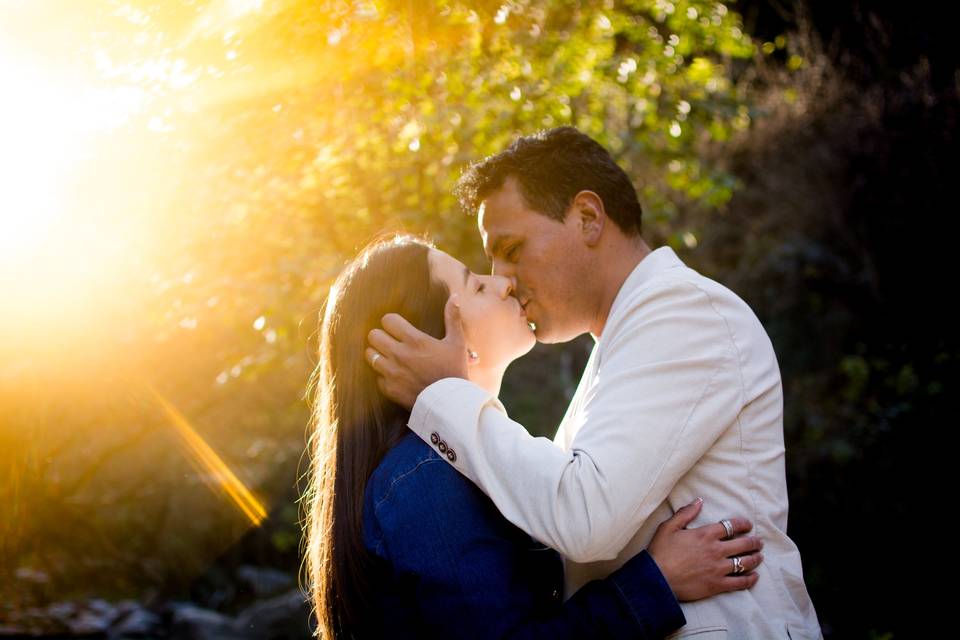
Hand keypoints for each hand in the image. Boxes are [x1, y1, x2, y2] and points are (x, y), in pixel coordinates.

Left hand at [366, 293, 468, 409]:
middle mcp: (400, 354)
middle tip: (388, 340)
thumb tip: (455, 296)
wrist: (450, 404)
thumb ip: (452, 318)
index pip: (387, 320)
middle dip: (380, 336)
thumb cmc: (455, 371)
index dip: (390, 322)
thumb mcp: (457, 343)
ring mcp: (392, 372)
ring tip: (387, 356)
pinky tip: (393, 375)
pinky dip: (382, 376)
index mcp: (415, 340)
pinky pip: (377, 377)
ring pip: (370, 355)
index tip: (396, 326)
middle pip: (373, 336)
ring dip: (377, 354)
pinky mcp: (389, 389)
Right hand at [647, 498, 763, 601]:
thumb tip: (699, 501)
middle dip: (754, 542)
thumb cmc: (660, 552)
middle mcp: (716, 550)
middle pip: (743, 544)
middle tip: (759, 542)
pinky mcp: (717, 585)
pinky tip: (754, 577)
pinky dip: (750, 579)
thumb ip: (685, 513)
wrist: (656, 579)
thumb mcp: (668, 527)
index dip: (743, 524)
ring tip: (760, 556)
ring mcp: (719, 568)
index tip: (748, 525)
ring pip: (745, 562)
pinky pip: (740, 582)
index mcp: (705, 534)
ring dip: (755, 559)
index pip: (731, 526)